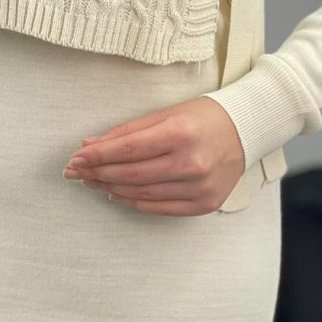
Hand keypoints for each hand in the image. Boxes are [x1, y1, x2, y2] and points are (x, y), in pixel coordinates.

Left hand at [62, 96, 244, 215]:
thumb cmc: (203, 116)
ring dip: (110, 188)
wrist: (246, 130)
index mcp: (180, 132)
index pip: (127, 149)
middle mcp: (190, 162)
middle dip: (97, 173)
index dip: (97, 155)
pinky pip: (159, 208)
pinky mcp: (203, 204)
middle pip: (131, 174)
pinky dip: (134, 202)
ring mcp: (198, 187)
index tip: (75, 157)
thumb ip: (129, 130)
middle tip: (74, 172)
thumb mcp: (167, 112)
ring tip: (91, 181)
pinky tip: (117, 194)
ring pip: (142, 193)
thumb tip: (91, 144)